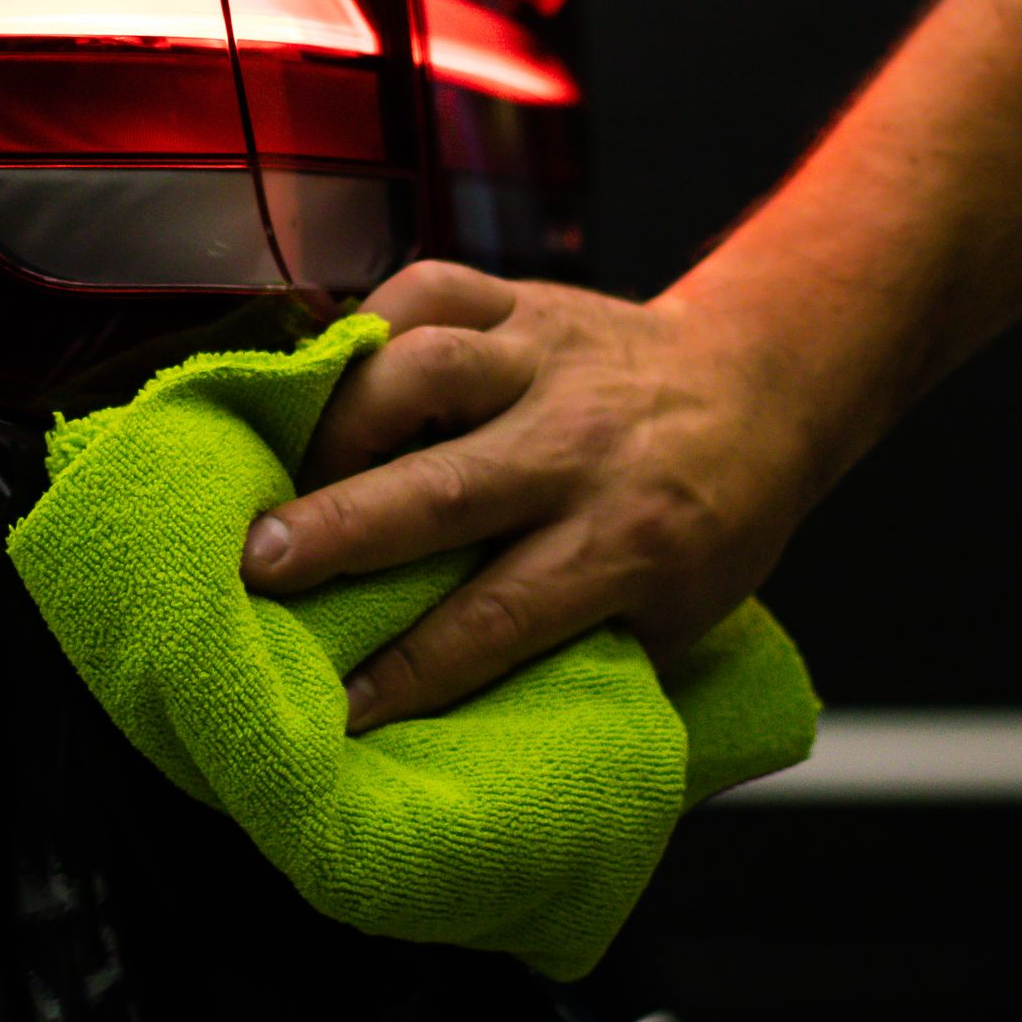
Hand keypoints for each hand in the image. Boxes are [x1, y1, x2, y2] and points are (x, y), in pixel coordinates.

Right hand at [241, 259, 824, 732]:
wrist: (763, 383)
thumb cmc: (710, 519)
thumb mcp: (678, 614)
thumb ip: (583, 656)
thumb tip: (470, 731)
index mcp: (629, 542)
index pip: (502, 614)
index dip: (415, 668)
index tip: (342, 708)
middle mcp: (582, 447)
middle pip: (446, 488)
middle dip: (344, 528)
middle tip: (258, 563)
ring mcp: (550, 361)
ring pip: (430, 368)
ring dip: (344, 416)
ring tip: (287, 464)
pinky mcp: (526, 301)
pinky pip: (434, 290)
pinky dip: (373, 318)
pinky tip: (334, 365)